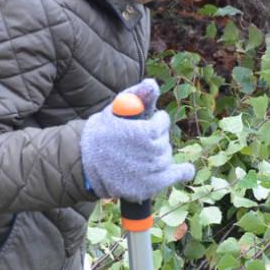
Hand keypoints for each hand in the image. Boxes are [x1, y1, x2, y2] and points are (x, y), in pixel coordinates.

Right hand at [80, 80, 194, 201]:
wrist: (83, 166)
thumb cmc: (97, 136)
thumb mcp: (112, 110)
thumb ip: (134, 96)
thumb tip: (152, 83)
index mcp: (145, 131)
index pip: (162, 121)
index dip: (153, 121)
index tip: (144, 125)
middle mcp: (153, 151)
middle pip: (163, 139)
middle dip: (153, 138)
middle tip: (137, 144)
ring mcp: (153, 170)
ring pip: (166, 156)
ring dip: (158, 154)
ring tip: (139, 157)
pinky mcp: (152, 185)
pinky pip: (178, 174)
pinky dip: (183, 172)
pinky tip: (185, 171)